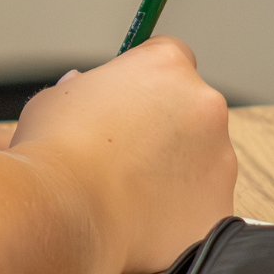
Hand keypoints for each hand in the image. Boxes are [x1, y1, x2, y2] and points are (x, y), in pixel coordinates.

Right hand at [11, 36, 236, 273]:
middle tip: (123, 151)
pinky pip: (202, 203)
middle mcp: (204, 105)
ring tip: (127, 192)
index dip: (148, 77)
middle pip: (190, 108)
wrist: (64, 213)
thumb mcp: (55, 99)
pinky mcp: (221, 204)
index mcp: (166, 66)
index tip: (132, 96)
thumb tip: (84, 88)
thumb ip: (82, 88)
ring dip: (175, 169)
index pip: (171, 55)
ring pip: (201, 158)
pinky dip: (179, 211)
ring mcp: (220, 157)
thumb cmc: (53, 151)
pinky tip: (142, 219)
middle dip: (164, 126)